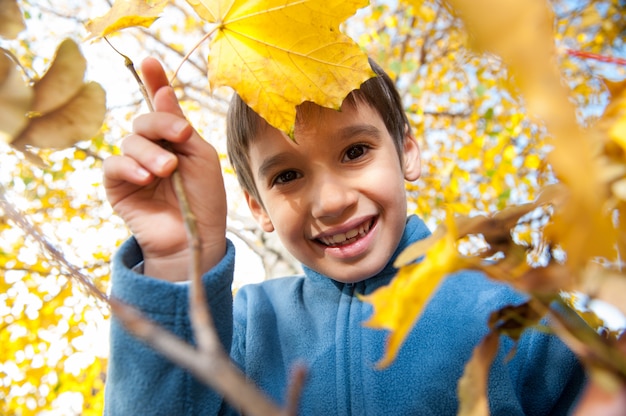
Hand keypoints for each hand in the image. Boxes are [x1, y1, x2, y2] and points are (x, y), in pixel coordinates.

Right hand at [103, 58, 226, 280]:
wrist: (194, 238)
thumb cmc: (204, 199)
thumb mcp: (201, 157)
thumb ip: (180, 127)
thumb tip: (163, 91)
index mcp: (174, 139)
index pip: (160, 105)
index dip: (154, 82)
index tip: (150, 61)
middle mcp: (151, 148)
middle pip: (143, 120)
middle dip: (162, 123)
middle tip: (182, 136)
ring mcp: (133, 167)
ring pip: (130, 142)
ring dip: (150, 152)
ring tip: (167, 170)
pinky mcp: (118, 186)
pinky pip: (114, 165)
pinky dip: (130, 167)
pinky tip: (147, 177)